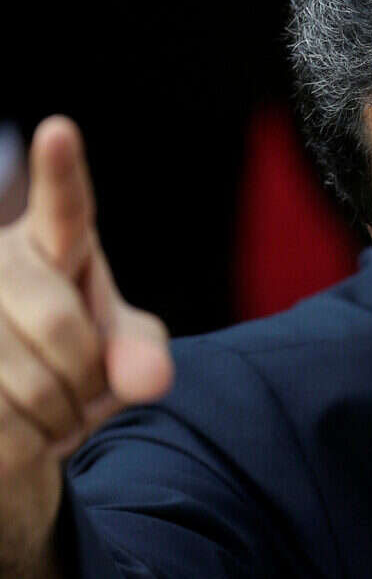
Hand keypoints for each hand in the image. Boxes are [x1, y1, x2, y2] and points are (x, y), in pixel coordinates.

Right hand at [0, 116, 172, 578]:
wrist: (20, 419)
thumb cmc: (75, 362)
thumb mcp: (122, 349)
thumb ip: (143, 352)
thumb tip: (149, 379)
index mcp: (52, 243)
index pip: (65, 206)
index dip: (60, 171)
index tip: (59, 130)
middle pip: (58, 325)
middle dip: (88, 378)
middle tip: (86, 395)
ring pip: (27, 383)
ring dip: (57, 420)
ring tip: (52, 415)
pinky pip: (1, 427)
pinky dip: (26, 449)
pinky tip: (23, 435)